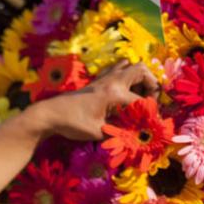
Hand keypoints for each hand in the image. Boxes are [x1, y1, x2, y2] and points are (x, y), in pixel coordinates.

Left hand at [27, 60, 159, 141]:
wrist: (50, 114)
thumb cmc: (72, 123)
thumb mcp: (98, 132)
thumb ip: (121, 132)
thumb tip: (138, 137)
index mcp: (113, 93)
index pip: (142, 101)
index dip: (151, 115)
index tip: (154, 126)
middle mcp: (111, 81)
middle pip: (142, 70)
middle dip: (152, 85)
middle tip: (149, 102)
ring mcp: (104, 78)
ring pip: (130, 66)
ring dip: (140, 79)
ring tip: (139, 96)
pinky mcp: (97, 81)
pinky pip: (117, 69)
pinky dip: (127, 77)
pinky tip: (125, 92)